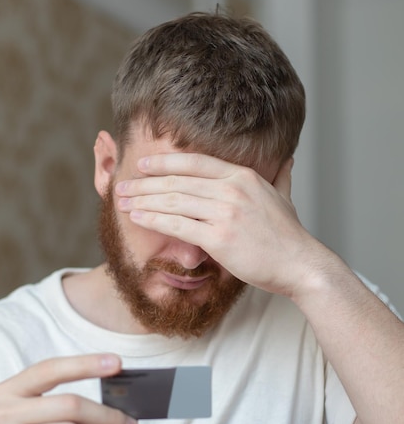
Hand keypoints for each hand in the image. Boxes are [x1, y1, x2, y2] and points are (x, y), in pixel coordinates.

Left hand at [116, 153, 318, 296]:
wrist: (300, 264)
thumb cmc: (289, 235)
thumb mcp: (284, 197)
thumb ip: (280, 176)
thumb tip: (287, 159)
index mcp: (243, 176)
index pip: (195, 162)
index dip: (165, 162)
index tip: (143, 165)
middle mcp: (232, 189)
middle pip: (177, 181)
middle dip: (145, 183)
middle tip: (123, 186)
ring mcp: (225, 212)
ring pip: (173, 201)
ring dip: (143, 200)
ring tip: (122, 202)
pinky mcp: (219, 238)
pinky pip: (177, 225)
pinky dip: (153, 220)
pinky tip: (137, 218)